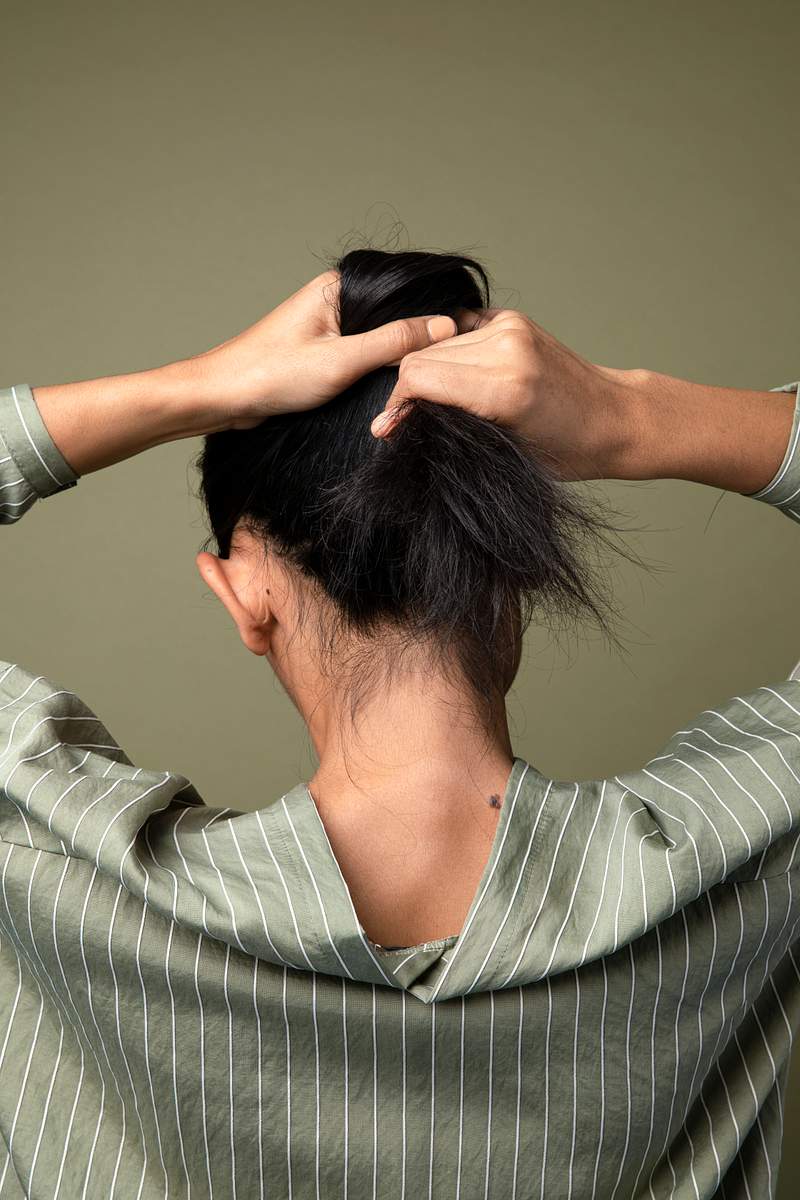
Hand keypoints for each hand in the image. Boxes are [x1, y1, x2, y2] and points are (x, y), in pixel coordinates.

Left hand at [184, 269, 457, 429]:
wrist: (222, 399)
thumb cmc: (269, 374)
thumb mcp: (342, 360)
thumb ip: (394, 342)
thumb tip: (444, 326)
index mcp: (341, 286)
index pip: (406, 291)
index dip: (438, 312)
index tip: (467, 335)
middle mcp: (337, 299)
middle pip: (397, 314)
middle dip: (422, 338)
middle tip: (451, 363)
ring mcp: (331, 326)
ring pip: (383, 337)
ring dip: (402, 357)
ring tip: (428, 376)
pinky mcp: (325, 352)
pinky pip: (367, 355)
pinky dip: (383, 369)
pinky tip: (396, 385)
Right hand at [370, 307, 641, 481]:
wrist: (615, 419)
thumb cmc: (565, 451)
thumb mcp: (500, 453)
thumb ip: (445, 430)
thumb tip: (389, 424)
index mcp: (505, 386)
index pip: (418, 378)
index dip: (397, 406)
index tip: (391, 431)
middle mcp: (507, 347)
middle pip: (421, 358)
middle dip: (408, 392)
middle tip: (408, 423)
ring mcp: (511, 328)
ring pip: (436, 344)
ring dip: (428, 373)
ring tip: (437, 405)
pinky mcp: (513, 319)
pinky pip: (458, 332)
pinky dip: (449, 355)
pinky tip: (457, 379)